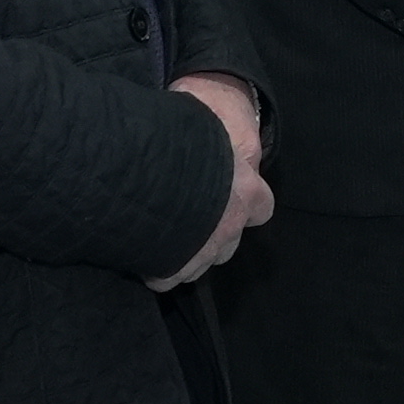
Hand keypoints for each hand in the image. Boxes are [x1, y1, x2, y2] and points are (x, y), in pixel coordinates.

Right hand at [149, 73, 272, 289]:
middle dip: (211, 235)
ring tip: (161, 234)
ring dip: (186, 253)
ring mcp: (204, 249)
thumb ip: (217, 146)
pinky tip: (141, 251)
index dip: (245, 203)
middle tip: (185, 217)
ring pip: (201, 264)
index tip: (227, 198)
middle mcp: (231, 223)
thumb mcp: (208, 126)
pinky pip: (167, 277)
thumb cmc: (184, 128)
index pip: (261, 207)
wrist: (144, 155)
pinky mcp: (173, 266)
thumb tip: (214, 140)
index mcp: (246, 189)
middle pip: (229, 243)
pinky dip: (156, 269)